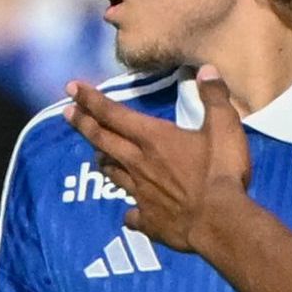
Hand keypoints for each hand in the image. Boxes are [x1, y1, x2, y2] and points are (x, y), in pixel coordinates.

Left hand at [63, 71, 252, 256]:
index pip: (113, 114)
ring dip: (102, 160)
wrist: (219, 222)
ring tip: (96, 154)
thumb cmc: (220, 172)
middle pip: (102, 140)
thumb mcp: (225, 127)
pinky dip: (130, 211)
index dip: (90, 100)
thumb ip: (215, 97)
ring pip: (112, 172)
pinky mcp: (147, 219)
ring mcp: (139, 193)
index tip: (71, 88)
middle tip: (67, 113)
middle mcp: (138, 163)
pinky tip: (131, 214)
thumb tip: (206, 70)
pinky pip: (132, 214)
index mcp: (152, 139)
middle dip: (83, 124)